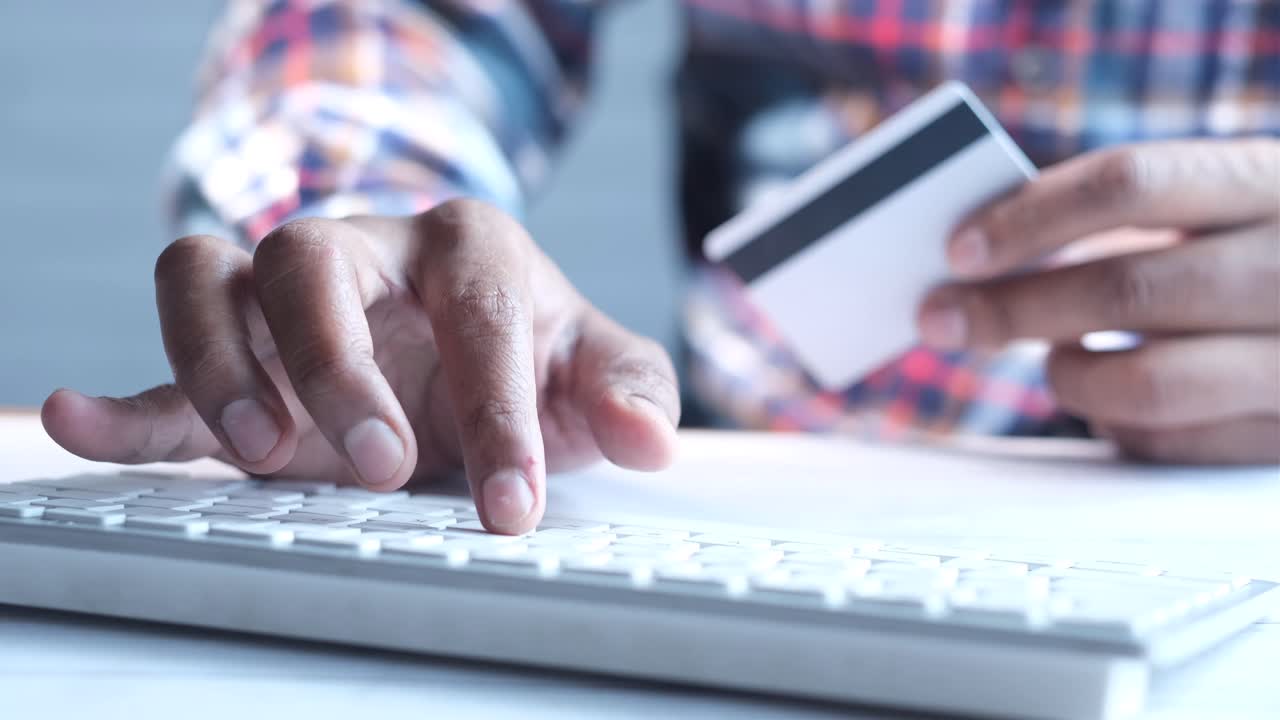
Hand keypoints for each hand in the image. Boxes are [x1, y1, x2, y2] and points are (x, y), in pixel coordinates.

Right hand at [41, 199, 679, 532]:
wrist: (479, 352)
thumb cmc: (535, 358)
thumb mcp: (596, 373)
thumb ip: (630, 393)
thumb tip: (648, 438)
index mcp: (467, 249)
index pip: (477, 314)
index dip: (498, 413)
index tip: (512, 504)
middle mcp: (365, 256)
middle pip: (312, 262)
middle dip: (338, 363)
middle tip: (381, 464)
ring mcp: (287, 304)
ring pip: (213, 278)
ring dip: (221, 360)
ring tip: (258, 449)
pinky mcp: (238, 361)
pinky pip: (159, 361)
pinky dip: (118, 396)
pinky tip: (78, 419)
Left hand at [917, 138, 1278, 462]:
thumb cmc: (1266, 249)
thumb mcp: (1226, 206)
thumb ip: (1131, 217)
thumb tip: (987, 255)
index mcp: (1274, 183)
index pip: (1134, 183)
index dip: (1032, 216)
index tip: (958, 248)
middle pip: (1123, 289)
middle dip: (1010, 308)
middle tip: (941, 317)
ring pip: (1143, 383)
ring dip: (1065, 374)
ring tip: (1050, 359)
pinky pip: (1168, 446)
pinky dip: (1114, 426)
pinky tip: (1109, 399)